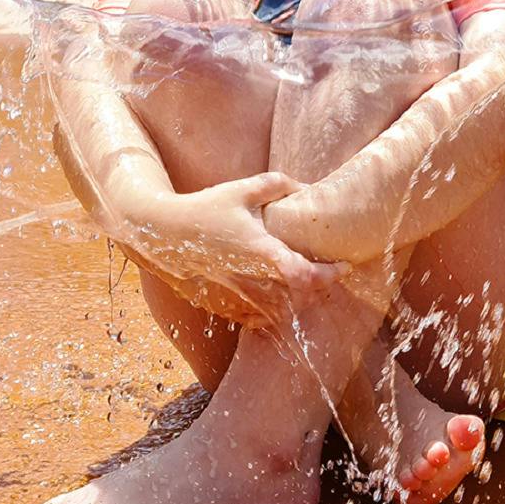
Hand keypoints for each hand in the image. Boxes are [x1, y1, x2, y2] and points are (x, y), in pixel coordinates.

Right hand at [112, 172, 348, 328]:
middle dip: (320, 288)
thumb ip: (277, 185)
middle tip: (328, 272)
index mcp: (261, 252)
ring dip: (299, 302)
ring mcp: (237, 299)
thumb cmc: (204, 209)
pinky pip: (258, 318)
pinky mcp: (224, 308)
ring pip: (282, 314)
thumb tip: (307, 186)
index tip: (344, 265)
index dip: (331, 275)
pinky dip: (273, 310)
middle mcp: (252, 281)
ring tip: (304, 282)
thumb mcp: (242, 190)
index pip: (307, 276)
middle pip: (302, 300)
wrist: (160, 235)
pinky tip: (276, 293)